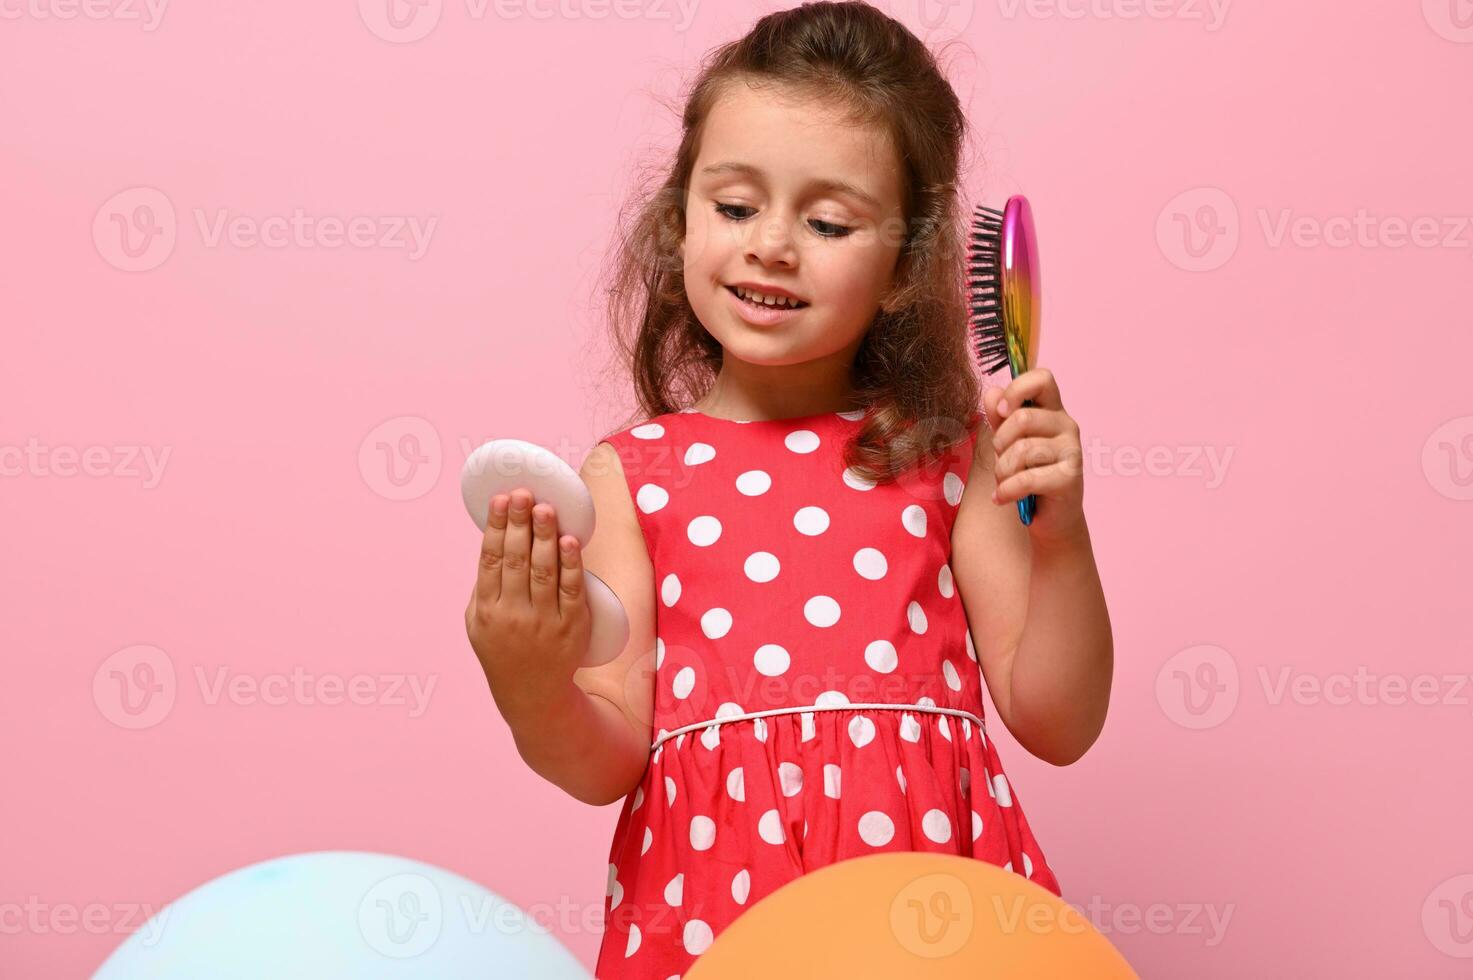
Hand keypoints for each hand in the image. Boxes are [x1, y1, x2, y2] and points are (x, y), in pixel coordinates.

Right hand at [464, 488, 591, 717]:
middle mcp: (513, 615)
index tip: (501, 499)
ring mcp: (543, 622)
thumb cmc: (503, 649)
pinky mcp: (572, 627)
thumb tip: (497, 538)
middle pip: (516, 561)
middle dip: (520, 523)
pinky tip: (569, 540)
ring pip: (543, 571)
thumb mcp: (478, 623)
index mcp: (486, 611)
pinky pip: (572, 589)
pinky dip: (571, 563)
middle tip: (524, 493)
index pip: (490, 560)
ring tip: (546, 508)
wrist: (532, 694)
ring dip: (544, 536)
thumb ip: (484, 586)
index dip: (496, 527)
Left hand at [983, 368, 1086, 547]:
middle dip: (1000, 442)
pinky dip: (1006, 490)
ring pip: (1022, 450)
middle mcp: (1067, 426)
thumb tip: (991, 392)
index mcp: (1052, 410)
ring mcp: (1072, 452)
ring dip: (1002, 470)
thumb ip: (999, 416)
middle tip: (1000, 458)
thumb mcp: (1008, 441)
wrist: (1051, 518)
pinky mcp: (1070, 479)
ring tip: (1003, 481)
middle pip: (1023, 418)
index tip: (1001, 411)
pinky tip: (1001, 498)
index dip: (1017, 390)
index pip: (1042, 378)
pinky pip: (1026, 478)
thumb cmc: (1029, 473)